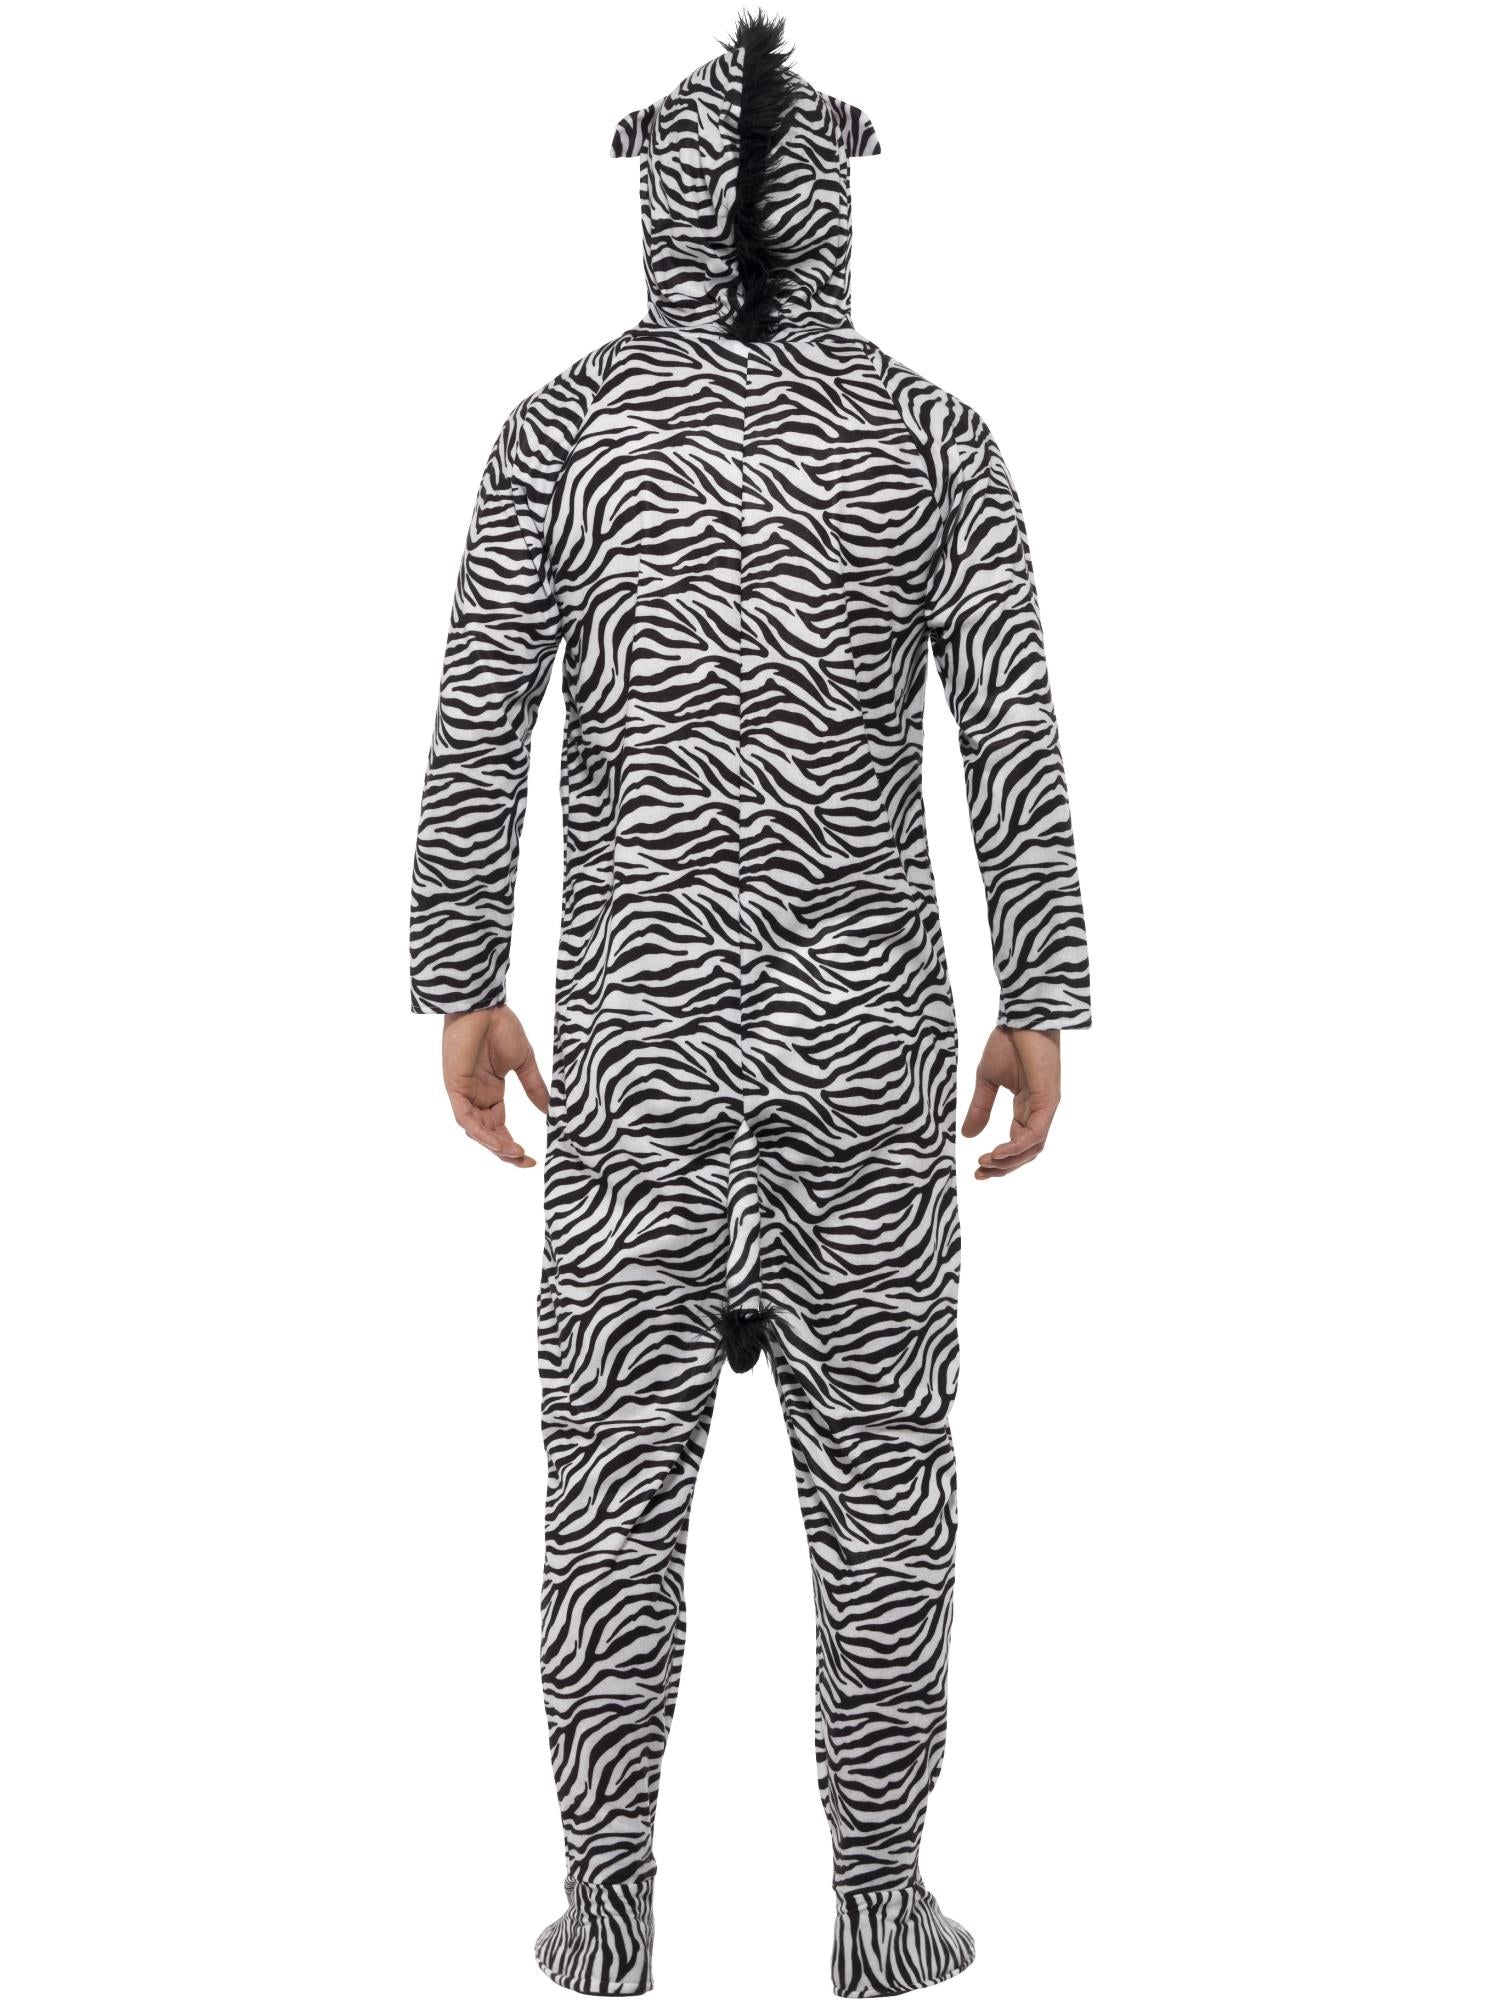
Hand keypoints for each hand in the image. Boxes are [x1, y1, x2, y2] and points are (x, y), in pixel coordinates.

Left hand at [441, 1006, 549, 1167]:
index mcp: (492, 1091)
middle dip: (505, 1151)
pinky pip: (466, 1119)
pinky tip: (499, 1142)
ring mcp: (465, 1093)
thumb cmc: (501, 1026)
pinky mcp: (455, 1088)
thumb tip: (550, 1111)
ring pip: (477, 1131)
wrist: (483, 1005)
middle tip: (525, 1162)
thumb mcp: (524, 1063)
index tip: (532, 1158)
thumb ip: (535, 1088)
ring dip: (495, 1145)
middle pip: (488, 1134)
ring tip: (515, 1154)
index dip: (513, 1145)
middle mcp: (477, 1096)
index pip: (500, 1127)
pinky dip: (482, 1133)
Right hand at [961, 1027, 1061, 1179]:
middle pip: (1026, 1151)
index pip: (1018, 1143)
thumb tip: (968, 1137)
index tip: (977, 1168)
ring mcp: (1046, 1106)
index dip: (999, 1159)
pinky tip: (997, 1153)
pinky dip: (1017, 1148)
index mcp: (1027, 1106)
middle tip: (980, 1174)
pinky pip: (1035, 1134)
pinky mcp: (1048, 1100)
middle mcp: (1040, 1110)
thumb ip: (980, 1108)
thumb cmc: (1008, 1041)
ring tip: (986, 1164)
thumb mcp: (987, 1080)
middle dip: (1003, 1167)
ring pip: (1032, 1147)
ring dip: (1009, 1161)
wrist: (1023, 1016)